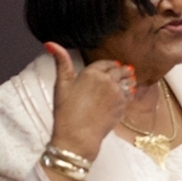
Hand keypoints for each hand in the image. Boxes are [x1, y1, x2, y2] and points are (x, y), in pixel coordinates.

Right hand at [47, 42, 133, 161]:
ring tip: (124, 83)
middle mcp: (108, 80)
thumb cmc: (66, 112)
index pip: (106, 62)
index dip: (107, 65)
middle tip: (120, 74)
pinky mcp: (124, 105)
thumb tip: (51, 43)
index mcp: (92, 72)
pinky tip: (123, 96)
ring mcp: (118, 93)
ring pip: (129, 80)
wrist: (78, 137)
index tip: (109, 68)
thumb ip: (61, 62)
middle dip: (120, 71)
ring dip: (127, 80)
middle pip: (120, 70)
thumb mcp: (61, 85)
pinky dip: (128, 93)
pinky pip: (131, 94)